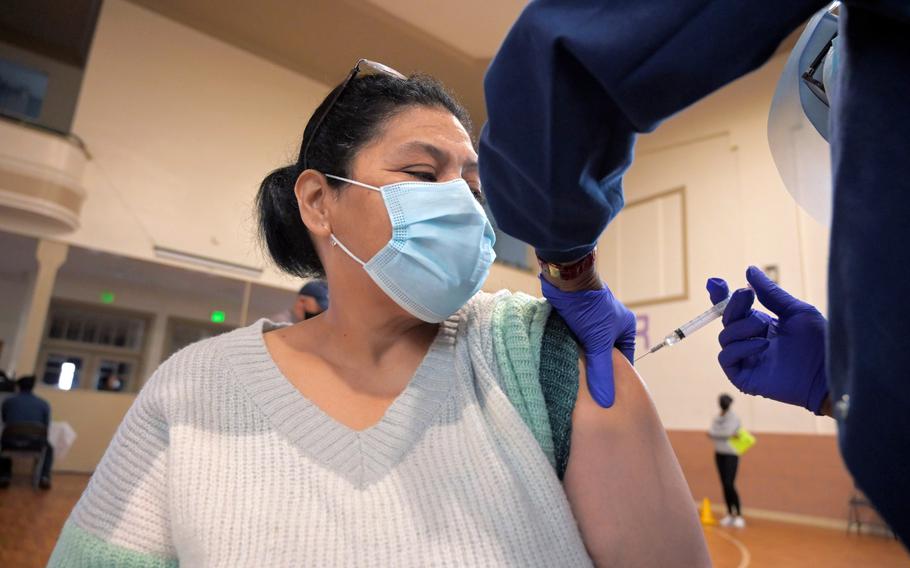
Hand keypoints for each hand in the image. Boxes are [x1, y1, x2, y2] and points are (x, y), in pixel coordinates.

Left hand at [541, 275, 635, 407]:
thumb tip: (606, 401)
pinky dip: (568, 350)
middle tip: (588, 391)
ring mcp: (590, 322)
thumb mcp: (598, 342)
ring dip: (580, 359)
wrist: (565, 280)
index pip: (624, 358)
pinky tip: (562, 364)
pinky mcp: (572, 320)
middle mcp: (609, 324)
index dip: (616, 375)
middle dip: (596, 369)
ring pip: (586, 348)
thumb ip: (601, 371)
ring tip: (573, 381)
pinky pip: (573, 340)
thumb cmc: (588, 308)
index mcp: (624, 327)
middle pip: (604, 354)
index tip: (606, 394)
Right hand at [706, 266, 828, 413]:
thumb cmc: (818, 343)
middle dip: (733, 305)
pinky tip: (762, 345)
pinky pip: (726, 357)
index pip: (734, 310)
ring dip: (742, 327)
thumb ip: (771, 293)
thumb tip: (749, 271)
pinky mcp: (742, 377)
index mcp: (759, 325)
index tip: (716, 282)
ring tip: (764, 327)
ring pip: (725, 337)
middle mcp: (749, 341)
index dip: (721, 296)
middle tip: (747, 294)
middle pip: (726, 319)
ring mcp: (745, 359)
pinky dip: (740, 348)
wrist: (829, 373)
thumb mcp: (795, 311)